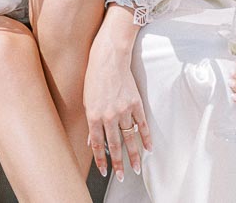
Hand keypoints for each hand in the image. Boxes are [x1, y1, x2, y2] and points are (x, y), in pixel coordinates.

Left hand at [84, 46, 150, 180]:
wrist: (109, 58)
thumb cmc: (94, 77)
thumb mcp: (87, 101)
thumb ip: (90, 123)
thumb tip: (91, 141)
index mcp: (93, 116)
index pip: (97, 144)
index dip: (101, 160)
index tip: (104, 171)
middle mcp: (109, 116)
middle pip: (114, 145)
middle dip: (118, 164)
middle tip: (122, 176)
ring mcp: (123, 110)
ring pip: (129, 138)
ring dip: (134, 156)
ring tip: (136, 169)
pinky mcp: (135, 103)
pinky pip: (142, 125)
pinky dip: (146, 138)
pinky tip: (149, 148)